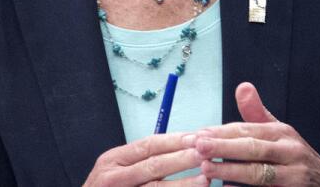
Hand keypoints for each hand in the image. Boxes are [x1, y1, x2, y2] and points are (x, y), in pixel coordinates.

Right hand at [83, 133, 203, 186]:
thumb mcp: (115, 171)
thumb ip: (139, 160)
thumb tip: (179, 146)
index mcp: (112, 160)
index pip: (148, 145)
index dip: (174, 140)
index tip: (196, 137)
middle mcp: (113, 177)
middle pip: (154, 166)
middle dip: (183, 158)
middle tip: (206, 154)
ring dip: (183, 184)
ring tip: (205, 179)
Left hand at [191, 82, 319, 186]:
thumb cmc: (294, 157)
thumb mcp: (279, 133)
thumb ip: (257, 113)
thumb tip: (242, 86)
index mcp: (282, 133)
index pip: (249, 130)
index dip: (224, 132)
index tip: (200, 134)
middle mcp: (290, 152)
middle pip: (254, 149)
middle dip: (225, 148)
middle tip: (199, 147)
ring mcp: (293, 175)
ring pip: (260, 173)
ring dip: (232, 171)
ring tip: (208, 168)